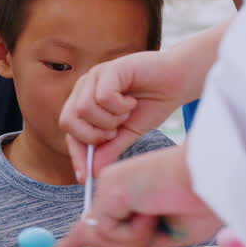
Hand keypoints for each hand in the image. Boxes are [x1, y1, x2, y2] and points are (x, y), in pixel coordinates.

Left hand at [47, 145, 222, 246]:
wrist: (218, 182)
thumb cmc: (200, 203)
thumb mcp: (159, 234)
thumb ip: (123, 239)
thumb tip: (83, 237)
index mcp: (126, 196)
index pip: (93, 224)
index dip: (69, 245)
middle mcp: (111, 187)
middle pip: (99, 240)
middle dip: (127, 245)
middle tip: (156, 221)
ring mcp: (108, 184)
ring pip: (103, 239)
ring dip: (135, 239)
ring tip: (158, 214)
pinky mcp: (108, 186)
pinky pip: (109, 230)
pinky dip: (135, 232)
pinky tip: (150, 209)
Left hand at [60, 50, 191, 181]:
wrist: (177, 81)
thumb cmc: (152, 104)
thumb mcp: (129, 133)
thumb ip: (109, 149)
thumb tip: (92, 173)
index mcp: (85, 102)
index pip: (69, 129)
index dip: (76, 154)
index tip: (84, 177)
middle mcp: (85, 88)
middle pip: (68, 120)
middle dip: (92, 136)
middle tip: (114, 133)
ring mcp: (95, 76)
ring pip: (85, 109)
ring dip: (110, 119)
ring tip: (126, 112)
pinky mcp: (109, 69)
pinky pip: (103, 97)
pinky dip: (120, 106)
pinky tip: (131, 102)